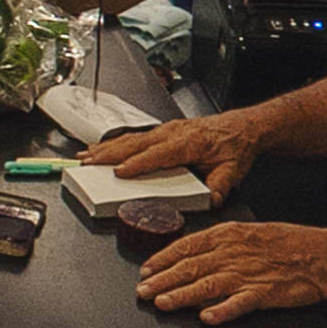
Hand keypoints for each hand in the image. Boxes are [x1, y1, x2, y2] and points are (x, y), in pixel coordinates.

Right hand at [86, 112, 260, 200]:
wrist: (241, 127)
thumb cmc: (235, 146)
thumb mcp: (234, 169)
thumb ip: (221, 185)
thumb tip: (211, 200)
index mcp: (189, 142)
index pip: (158, 154)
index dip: (137, 163)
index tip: (119, 172)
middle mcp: (172, 133)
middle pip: (134, 144)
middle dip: (108, 154)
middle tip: (87, 164)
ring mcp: (164, 130)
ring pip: (129, 139)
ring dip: (105, 148)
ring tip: (85, 158)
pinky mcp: (160, 132)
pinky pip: (132, 137)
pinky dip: (112, 143)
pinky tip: (98, 149)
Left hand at [139, 220, 326, 323]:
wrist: (322, 255)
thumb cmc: (287, 242)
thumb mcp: (247, 232)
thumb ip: (218, 242)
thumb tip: (189, 252)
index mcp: (228, 235)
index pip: (186, 246)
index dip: (162, 259)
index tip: (145, 269)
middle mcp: (233, 253)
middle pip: (190, 267)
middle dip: (162, 280)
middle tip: (141, 291)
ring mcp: (248, 274)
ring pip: (207, 285)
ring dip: (181, 295)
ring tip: (162, 303)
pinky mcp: (264, 293)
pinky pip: (240, 303)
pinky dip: (223, 310)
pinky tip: (207, 317)